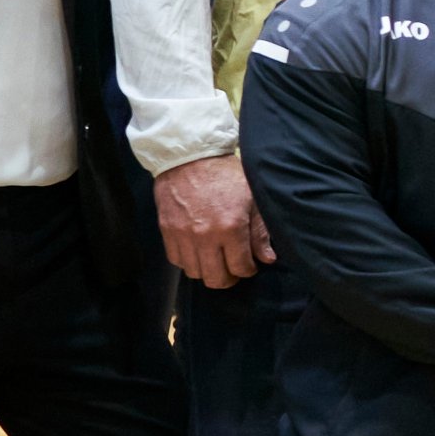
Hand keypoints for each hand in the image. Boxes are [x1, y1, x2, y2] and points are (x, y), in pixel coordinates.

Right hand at [154, 154, 270, 287]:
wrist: (189, 157)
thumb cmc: (226, 174)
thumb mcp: (252, 198)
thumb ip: (259, 232)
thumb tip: (267, 259)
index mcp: (231, 227)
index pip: (240, 268)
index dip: (248, 270)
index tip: (250, 264)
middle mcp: (205, 236)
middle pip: (216, 279)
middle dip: (229, 278)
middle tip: (233, 268)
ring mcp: (183, 235)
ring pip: (195, 273)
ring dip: (207, 270)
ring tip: (215, 259)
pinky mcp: (166, 231)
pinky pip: (176, 260)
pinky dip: (187, 260)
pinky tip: (197, 251)